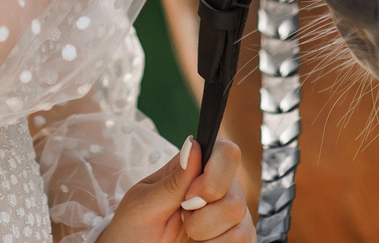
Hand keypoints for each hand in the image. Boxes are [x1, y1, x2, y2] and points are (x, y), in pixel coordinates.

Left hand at [93, 136, 249, 242]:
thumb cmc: (135, 227)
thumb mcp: (145, 202)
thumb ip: (173, 179)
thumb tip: (194, 145)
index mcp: (195, 169)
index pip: (226, 153)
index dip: (213, 176)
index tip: (188, 196)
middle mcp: (218, 188)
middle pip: (235, 195)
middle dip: (203, 215)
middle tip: (181, 218)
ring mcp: (229, 215)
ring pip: (238, 219)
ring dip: (205, 234)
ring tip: (187, 234)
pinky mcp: (235, 238)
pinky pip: (243, 240)